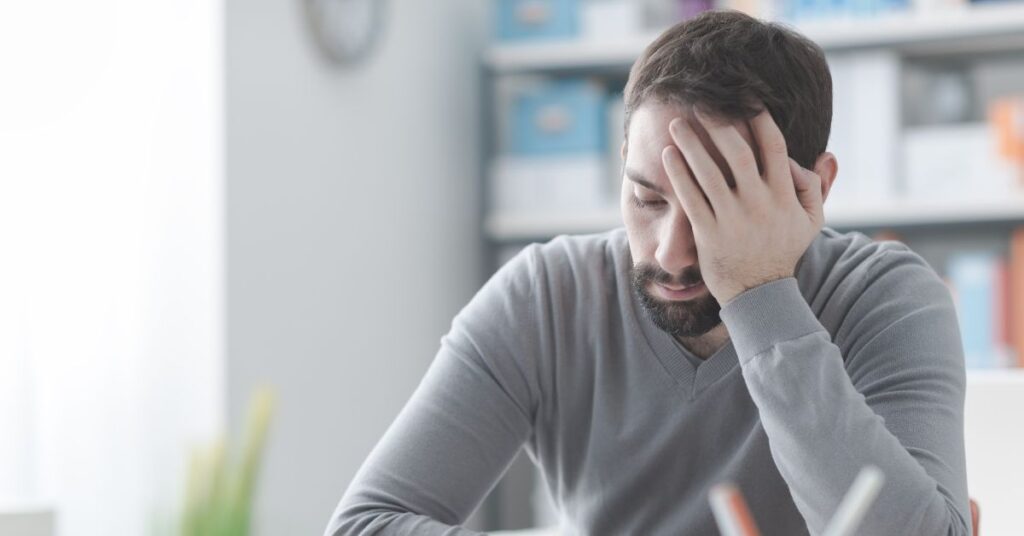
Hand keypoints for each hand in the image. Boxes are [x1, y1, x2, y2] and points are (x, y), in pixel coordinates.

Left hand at [661, 108, 823, 304]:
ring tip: (676, 122)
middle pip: (737, 152)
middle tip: (701, 102)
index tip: (744, 98)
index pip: (773, 146)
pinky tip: (667, 155)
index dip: (759, 119)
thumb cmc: (782, 251)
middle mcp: (759, 204)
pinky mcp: (708, 232)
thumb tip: (823, 154)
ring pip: (709, 172)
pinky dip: (678, 174)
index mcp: (783, 196)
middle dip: (718, 123)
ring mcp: (732, 218)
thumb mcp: (811, 221)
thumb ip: (815, 186)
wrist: (759, 293)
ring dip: (691, 143)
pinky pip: (691, 197)